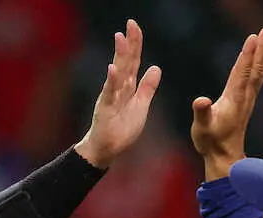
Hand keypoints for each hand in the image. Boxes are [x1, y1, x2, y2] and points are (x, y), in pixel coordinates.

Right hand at [75, 19, 161, 168]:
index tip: (135, 26)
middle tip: (131, 23)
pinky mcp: (106, 108)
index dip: (135, 44)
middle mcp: (118, 87)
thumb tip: (156, 67)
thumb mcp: (141, 105)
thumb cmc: (121, 129)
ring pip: (117, 73)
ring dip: (119, 56)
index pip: (133, 61)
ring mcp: (111, 96)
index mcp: (128, 86)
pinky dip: (112, 81)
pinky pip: (110, 93)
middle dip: (129, 43)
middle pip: (125, 62)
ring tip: (121, 38)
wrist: (107, 148)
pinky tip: (113, 68)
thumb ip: (147, 87)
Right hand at [191, 26, 262, 179]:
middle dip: (261, 47)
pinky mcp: (245, 103)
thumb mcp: (201, 127)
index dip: (247, 54)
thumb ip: (202, 112)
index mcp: (234, 99)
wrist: (224, 158)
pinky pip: (257, 81)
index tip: (254, 37)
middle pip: (254, 67)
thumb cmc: (210, 142)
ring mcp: (246, 100)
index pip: (241, 72)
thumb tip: (202, 101)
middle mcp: (244, 97)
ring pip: (258, 72)